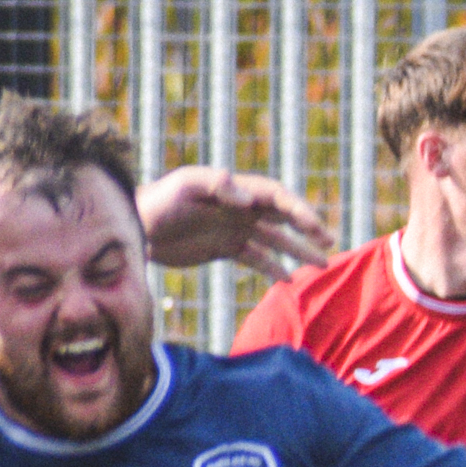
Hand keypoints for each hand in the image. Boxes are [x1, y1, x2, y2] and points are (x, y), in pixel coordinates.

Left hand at [135, 165, 335, 278]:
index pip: (275, 197)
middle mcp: (239, 208)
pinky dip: (272, 268)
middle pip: (282, 216)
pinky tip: (288, 279)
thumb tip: (249, 197)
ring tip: (322, 264)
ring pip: (274, 240)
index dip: (297, 209)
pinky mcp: (223, 248)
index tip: (314, 227)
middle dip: (307, 227)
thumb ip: (216, 187)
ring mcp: (233, 229)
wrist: (134, 226)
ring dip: (298, 250)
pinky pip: (254, 258)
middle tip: (330, 241)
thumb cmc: (157, 202)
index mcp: (234, 190)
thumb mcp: (184, 188)